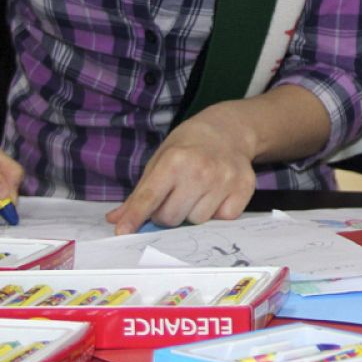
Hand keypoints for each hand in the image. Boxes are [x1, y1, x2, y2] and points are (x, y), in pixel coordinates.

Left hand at [106, 113, 256, 234]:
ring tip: (197, 192)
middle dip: (168, 214)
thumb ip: (140, 192)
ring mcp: (224, 180)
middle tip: (174, 197)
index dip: (135, 217)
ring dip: (193, 213)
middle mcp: (200, 170)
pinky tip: (216, 194)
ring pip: (197, 221)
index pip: (150, 197)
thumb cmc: (189, 146)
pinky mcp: (244, 188)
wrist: (229, 130)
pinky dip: (217, 212)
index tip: (123, 232)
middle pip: (171, 218)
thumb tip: (116, 220)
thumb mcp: (160, 159)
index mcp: (174, 160)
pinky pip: (223, 219)